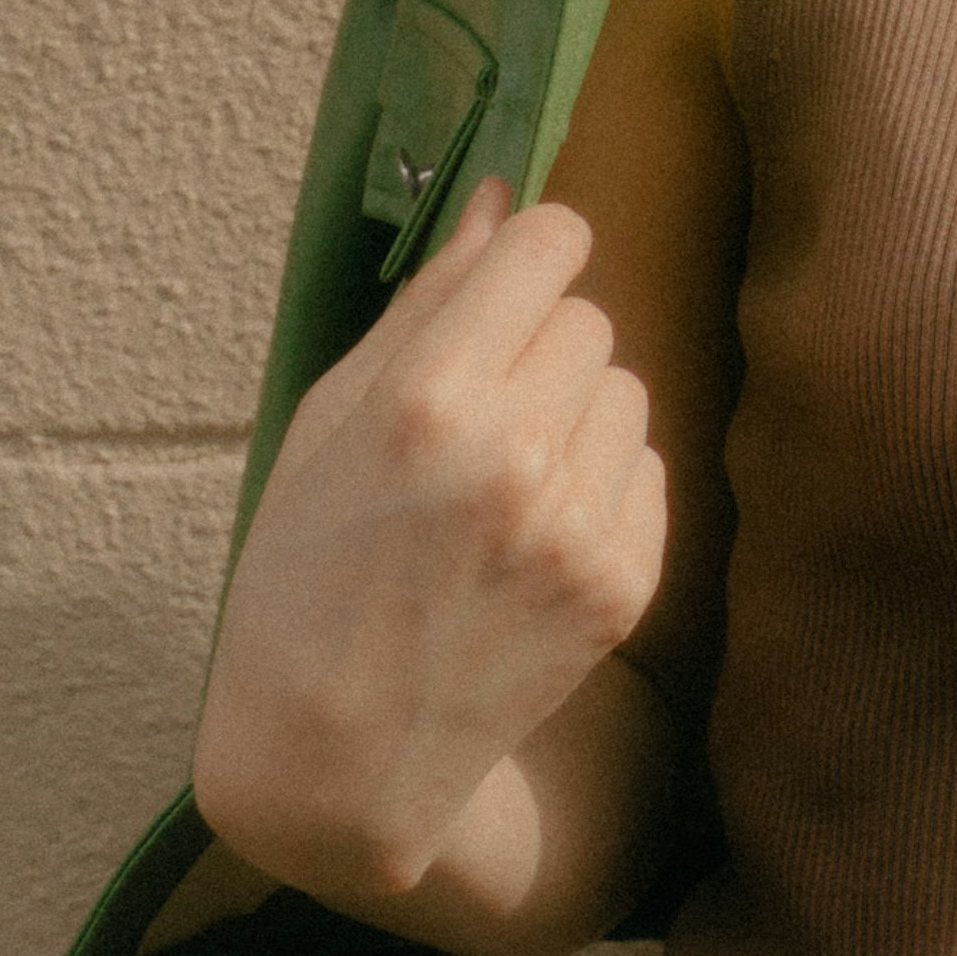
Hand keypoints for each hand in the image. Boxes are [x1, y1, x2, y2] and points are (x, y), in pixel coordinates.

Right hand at [191, 180, 669, 904]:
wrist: (335, 760)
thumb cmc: (305, 574)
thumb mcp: (328, 423)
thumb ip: (427, 303)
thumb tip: (502, 195)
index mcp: (427, 401)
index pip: (549, 247)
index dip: (535, 251)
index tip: (515, 277)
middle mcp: (514, 456)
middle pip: (590, 317)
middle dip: (541, 343)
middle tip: (479, 411)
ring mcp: (576, 528)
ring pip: (627, 390)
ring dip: (577, 414)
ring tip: (502, 482)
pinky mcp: (622, 587)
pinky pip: (651, 469)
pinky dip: (603, 486)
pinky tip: (532, 537)